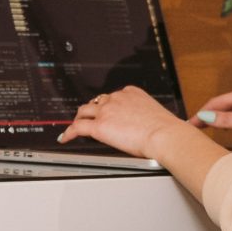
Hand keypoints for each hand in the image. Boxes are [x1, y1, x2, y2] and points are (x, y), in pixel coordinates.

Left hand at [57, 86, 186, 156]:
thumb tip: (146, 125)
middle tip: (89, 118)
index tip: (107, 112)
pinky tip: (66, 137)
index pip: (113, 96)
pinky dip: (69, 132)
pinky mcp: (100, 125)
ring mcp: (107, 111)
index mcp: (132, 93)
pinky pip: (78, 127)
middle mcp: (117, 98)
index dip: (107, 105)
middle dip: (92, 110)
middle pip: (97, 101)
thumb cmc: (165, 129)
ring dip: (79, 118)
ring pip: (84, 111)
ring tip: (76, 125)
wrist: (164, 135)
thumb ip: (145, 116)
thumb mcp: (156, 114)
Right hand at [192, 83, 231, 138]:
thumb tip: (206, 117)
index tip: (190, 124)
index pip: (217, 102)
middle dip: (208, 113)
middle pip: (224, 103)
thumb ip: (229, 120)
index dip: (202, 113)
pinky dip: (231, 116)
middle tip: (194, 127)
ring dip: (220, 114)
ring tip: (206, 126)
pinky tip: (229, 123)